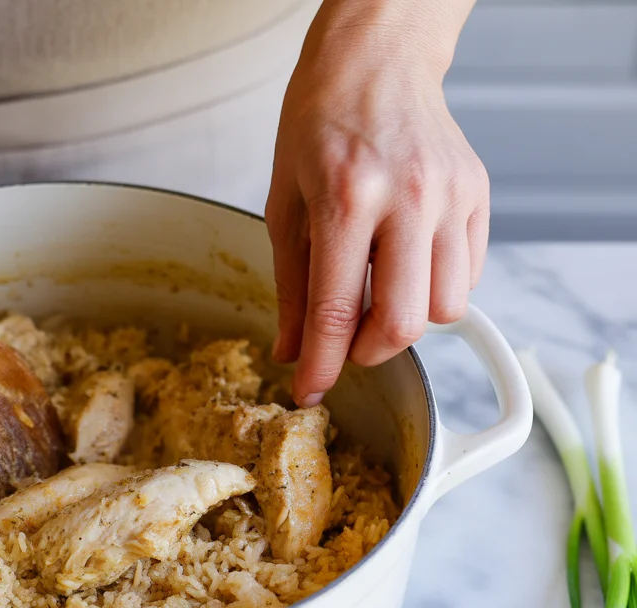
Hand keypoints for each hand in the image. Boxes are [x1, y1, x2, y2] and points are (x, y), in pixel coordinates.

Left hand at [266, 0, 487, 405]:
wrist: (375, 62)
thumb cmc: (319, 125)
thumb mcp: (285, 205)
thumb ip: (292, 287)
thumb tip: (294, 351)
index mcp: (346, 197)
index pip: (336, 308)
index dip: (322, 364)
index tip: (310, 390)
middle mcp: (407, 197)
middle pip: (403, 322)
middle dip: (368, 351)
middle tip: (345, 341)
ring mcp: (450, 195)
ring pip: (444, 308)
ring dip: (406, 321)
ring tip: (375, 295)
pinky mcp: (478, 194)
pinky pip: (467, 276)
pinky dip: (434, 289)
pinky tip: (404, 266)